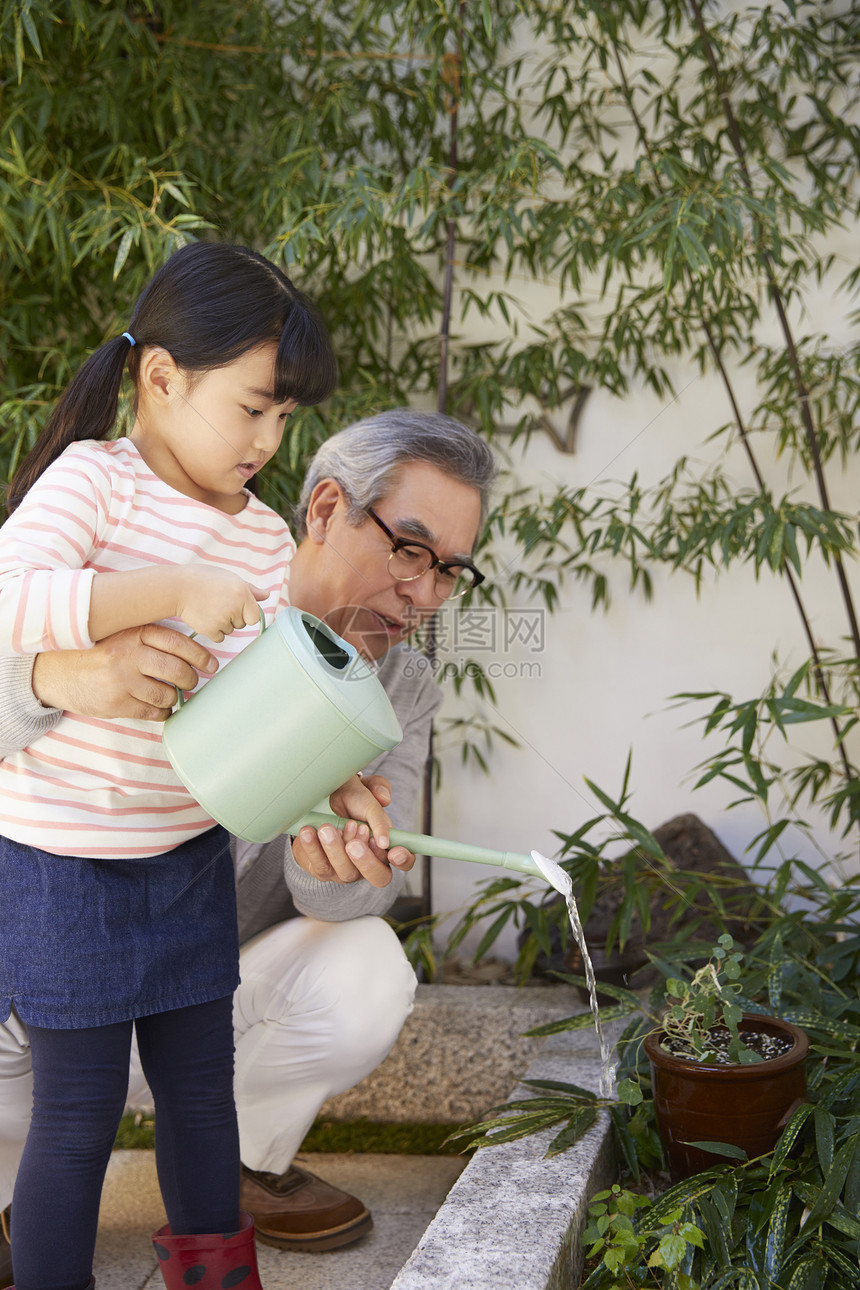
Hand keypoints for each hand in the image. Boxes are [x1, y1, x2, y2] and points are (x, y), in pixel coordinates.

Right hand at [32, 624, 218, 720]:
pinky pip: (152, 712)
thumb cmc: (95, 652)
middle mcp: (128, 654)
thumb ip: (150, 638)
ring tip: (172, 695)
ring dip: (175, 697)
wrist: (54, 671)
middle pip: (177, 670)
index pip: (177, 643)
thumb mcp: (120, 634)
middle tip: (190, 682)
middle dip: (191, 679)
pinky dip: (162, 711)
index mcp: (133, 633)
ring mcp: (120, 680)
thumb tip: (192, 651)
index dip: (200, 655)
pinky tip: (159, 707)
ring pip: (167, 693)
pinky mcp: (115, 704)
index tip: (210, 664)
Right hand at [175, 565, 268, 642]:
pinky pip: (219, 637)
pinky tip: (204, 617)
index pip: (254, 616)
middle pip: (242, 624)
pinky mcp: (210, 630)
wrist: (178, 587)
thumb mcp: (229, 578)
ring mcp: (223, 619)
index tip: (235, 607)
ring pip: (230, 630)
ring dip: (222, 624)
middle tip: (217, 604)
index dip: (245, 612)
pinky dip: (213, 631)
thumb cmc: (204, 580)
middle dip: (233, 617)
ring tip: (208, 608)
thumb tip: (267, 595)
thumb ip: (250, 589)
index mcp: (242, 592)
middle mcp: (235, 607)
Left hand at [292, 774, 414, 886]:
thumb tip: (384, 799)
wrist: (317, 804)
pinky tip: (309, 832)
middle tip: (354, 844)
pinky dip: (314, 848)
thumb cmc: (349, 800)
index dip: (403, 859)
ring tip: (327, 828)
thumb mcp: (364, 789)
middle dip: (367, 862)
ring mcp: (347, 870)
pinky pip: (320, 865)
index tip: (392, 850)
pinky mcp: (323, 870)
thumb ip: (379, 788)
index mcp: (386, 845)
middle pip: (379, 877)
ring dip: (337, 850)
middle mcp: (370, 862)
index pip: (404, 860)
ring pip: (347, 872)